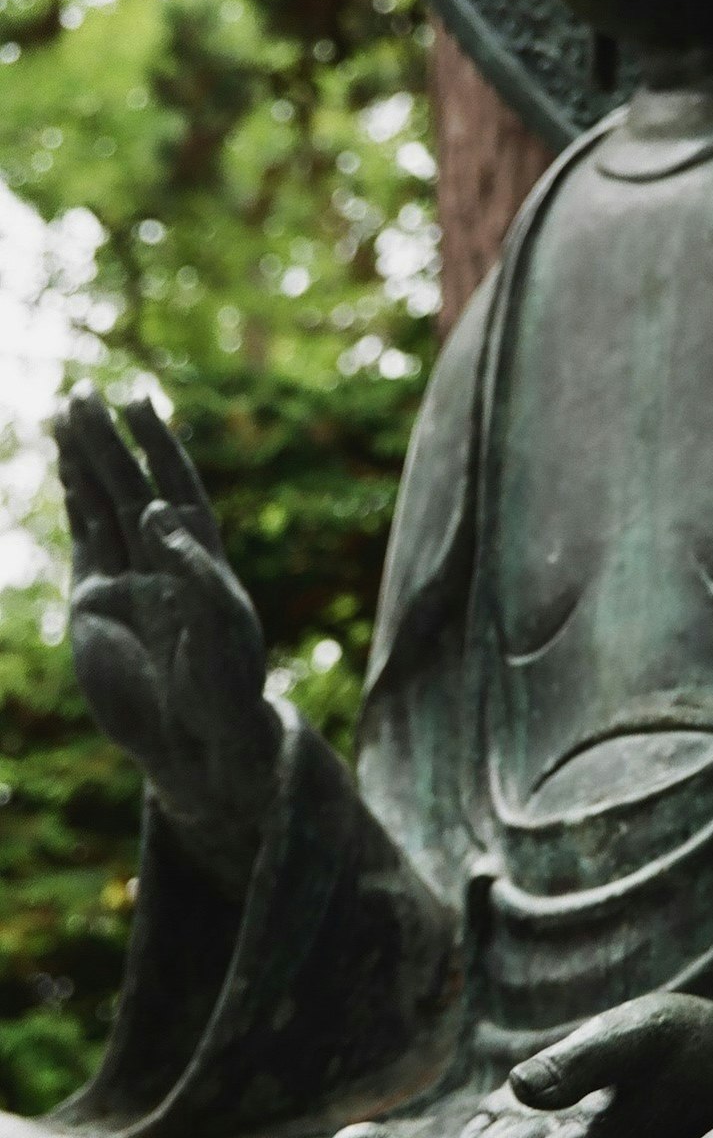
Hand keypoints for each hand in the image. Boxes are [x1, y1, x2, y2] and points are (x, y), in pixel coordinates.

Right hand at [55, 383, 280, 890]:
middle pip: (132, 487)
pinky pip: (83, 543)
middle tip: (80, 395)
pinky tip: (65, 474)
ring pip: (102, 508)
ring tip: (63, 416)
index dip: (157, 443)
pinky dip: (74, 506)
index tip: (138, 400)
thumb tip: (156, 507)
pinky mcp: (94, 605)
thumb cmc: (224, 686)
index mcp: (203, 557)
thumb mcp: (219, 622)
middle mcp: (165, 561)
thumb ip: (190, 564)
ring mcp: (127, 580)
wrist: (194, 742)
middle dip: (107, 442)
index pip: (176, 486)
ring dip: (84, 464)